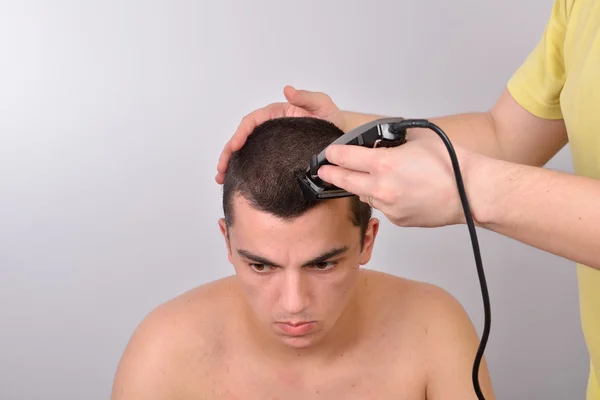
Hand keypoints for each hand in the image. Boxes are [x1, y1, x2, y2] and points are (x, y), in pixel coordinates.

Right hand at [216, 85, 343, 183]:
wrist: (342, 136)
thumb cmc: (332, 119)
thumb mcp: (322, 105)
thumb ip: (306, 97)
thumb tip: (287, 90)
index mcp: (277, 113)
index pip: (253, 121)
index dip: (241, 133)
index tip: (235, 146)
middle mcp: (272, 127)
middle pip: (243, 137)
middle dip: (229, 152)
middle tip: (221, 168)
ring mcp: (273, 141)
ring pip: (247, 150)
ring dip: (231, 162)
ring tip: (222, 177)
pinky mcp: (277, 155)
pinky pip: (256, 159)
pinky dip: (244, 168)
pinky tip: (236, 179)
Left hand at [317, 136, 485, 227]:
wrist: (470, 192)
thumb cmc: (450, 164)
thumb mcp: (416, 140)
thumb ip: (391, 142)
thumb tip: (378, 143)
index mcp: (384, 164)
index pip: (345, 158)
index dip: (333, 154)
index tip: (328, 154)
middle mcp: (381, 188)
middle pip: (344, 181)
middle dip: (331, 175)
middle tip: (323, 171)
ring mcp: (388, 207)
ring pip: (364, 195)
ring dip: (362, 187)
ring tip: (369, 178)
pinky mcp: (397, 220)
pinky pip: (382, 207)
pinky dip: (383, 198)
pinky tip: (397, 190)